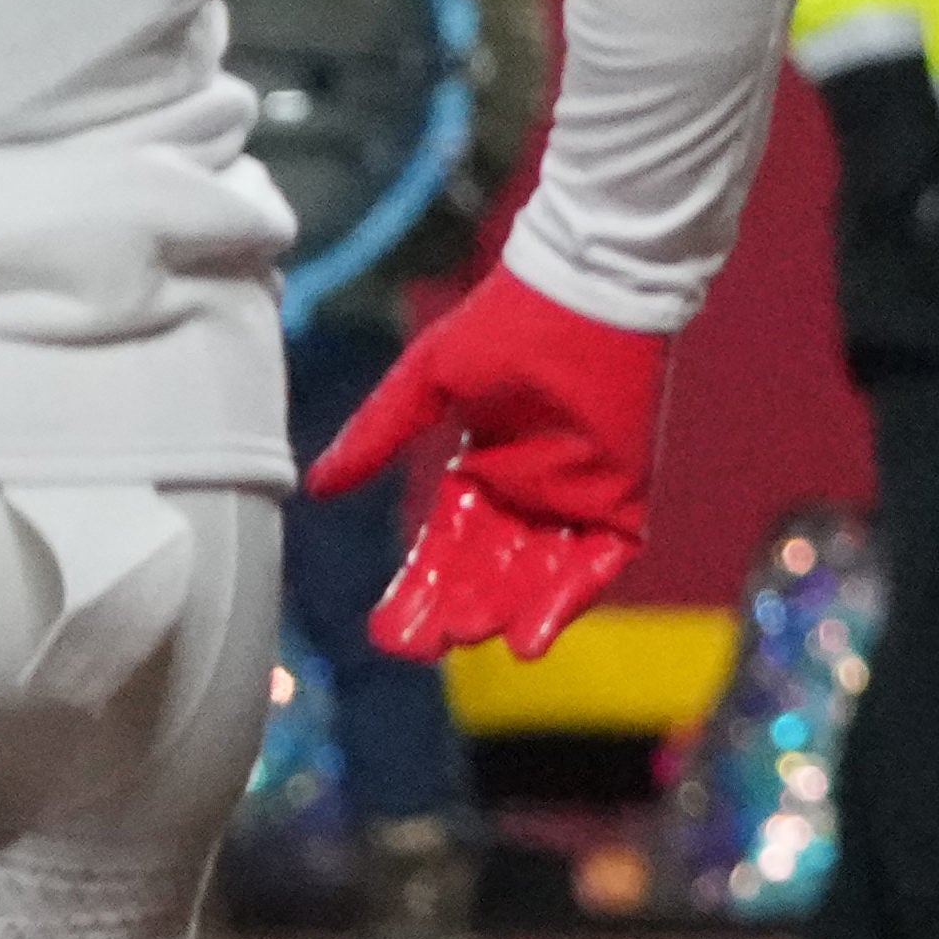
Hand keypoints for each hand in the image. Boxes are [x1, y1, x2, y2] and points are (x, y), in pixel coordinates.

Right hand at [302, 271, 675, 663]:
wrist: (581, 292)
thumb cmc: (503, 324)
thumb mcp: (425, 384)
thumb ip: (377, 436)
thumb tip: (318, 489)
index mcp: (480, 470)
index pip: (444, 547)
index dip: (419, 589)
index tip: (389, 631)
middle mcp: (526, 492)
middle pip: (488, 570)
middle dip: (459, 609)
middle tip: (427, 646)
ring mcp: (574, 497)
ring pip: (539, 574)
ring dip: (510, 609)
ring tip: (478, 639)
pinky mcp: (620, 496)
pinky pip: (597, 559)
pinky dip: (570, 594)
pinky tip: (536, 629)